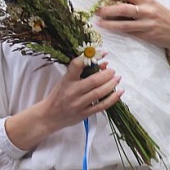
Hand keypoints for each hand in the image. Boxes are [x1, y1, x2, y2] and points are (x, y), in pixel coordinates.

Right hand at [5, 56, 122, 149]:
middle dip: (107, 74)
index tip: (103, 54)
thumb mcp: (65, 81)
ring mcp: (79, 104)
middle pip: (94, 81)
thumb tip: (103, 65)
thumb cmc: (58, 95)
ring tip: (117, 78)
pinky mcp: (85, 114)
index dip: (91, 58)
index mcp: (66, 80)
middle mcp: (73, 92)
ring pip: (100, 93)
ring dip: (111, 84)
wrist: (49, 116)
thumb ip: (81, 73)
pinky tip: (119, 92)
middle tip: (113, 71)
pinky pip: (102, 106)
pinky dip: (113, 98)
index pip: (77, 65)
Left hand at [93, 0, 169, 60]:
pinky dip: (119, 31)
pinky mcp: (147, 36)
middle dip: (108, 9)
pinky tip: (110, 30)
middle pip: (124, 8)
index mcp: (147, 0)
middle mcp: (147, 10)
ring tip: (99, 22)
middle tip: (95, 9)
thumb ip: (137, 2)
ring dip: (110, 23)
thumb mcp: (152, 6)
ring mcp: (147, 24)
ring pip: (125, 24)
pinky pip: (130, 33)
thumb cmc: (163, 18)